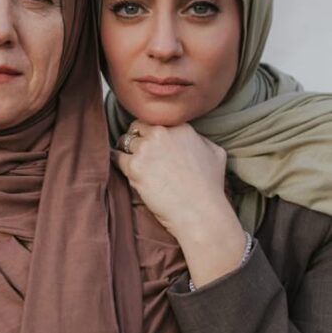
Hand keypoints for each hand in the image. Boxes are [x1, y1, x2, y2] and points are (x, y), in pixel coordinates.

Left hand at [113, 121, 245, 287]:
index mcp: (180, 126)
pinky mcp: (134, 167)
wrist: (200, 212)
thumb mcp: (216, 153)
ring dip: (126, 150)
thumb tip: (192, 138)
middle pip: (136, 127)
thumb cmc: (210, 187)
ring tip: (130, 162)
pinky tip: (123, 168)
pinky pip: (116, 157)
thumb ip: (200, 139)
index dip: (151, 131)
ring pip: (124, 141)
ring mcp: (146, 149)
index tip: (150, 141)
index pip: (155, 120)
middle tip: (137, 151)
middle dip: (136, 137)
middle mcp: (161, 133)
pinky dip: (117, 162)